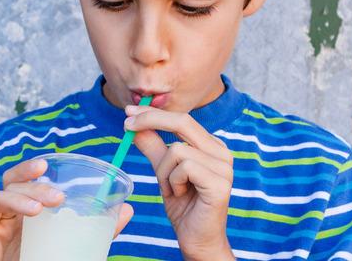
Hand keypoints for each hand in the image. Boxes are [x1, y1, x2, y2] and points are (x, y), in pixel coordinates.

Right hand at [0, 158, 134, 260]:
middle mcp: (5, 215)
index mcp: (24, 211)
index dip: (31, 169)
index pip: (24, 179)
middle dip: (31, 183)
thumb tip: (127, 210)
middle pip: (11, 183)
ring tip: (38, 210)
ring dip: (16, 198)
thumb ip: (96, 230)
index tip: (47, 166)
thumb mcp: (73, 247)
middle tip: (56, 197)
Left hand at [125, 105, 235, 260]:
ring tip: (171, 189)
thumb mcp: (163, 171)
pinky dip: (173, 182)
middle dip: (150, 120)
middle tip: (127, 126)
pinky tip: (179, 195)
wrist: (196, 239)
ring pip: (177, 149)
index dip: (154, 113)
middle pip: (183, 122)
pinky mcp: (220, 183)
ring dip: (163, 172)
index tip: (129, 112)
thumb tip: (133, 122)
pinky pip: (184, 167)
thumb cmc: (183, 206)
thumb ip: (152, 147)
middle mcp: (221, 152)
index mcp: (211, 146)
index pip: (181, 118)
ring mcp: (224, 167)